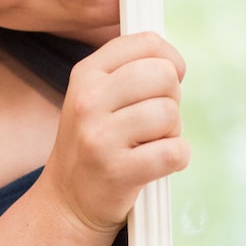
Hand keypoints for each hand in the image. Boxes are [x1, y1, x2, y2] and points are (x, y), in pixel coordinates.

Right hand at [42, 32, 189, 232]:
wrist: (68, 202)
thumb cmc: (95, 141)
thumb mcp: (96, 96)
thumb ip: (130, 70)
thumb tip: (175, 62)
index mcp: (86, 73)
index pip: (147, 43)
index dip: (170, 60)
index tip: (166, 81)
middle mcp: (88, 100)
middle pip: (164, 75)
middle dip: (171, 98)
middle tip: (154, 119)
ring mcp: (100, 136)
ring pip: (170, 114)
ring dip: (171, 132)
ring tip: (149, 143)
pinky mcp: (118, 171)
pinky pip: (175, 152)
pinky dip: (177, 158)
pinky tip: (156, 164)